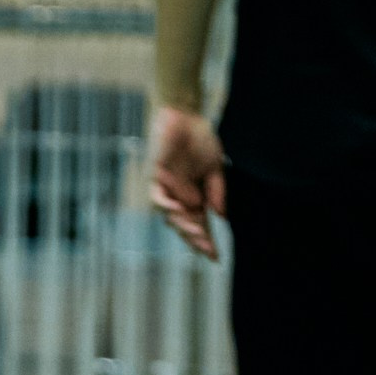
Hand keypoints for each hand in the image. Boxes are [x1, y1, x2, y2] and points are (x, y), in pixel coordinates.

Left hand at [150, 105, 226, 259]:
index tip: (216, 258)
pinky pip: (158, 197)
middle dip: (196, 239)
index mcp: (194, 198)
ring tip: (198, 233)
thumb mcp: (214, 168)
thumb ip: (216, 191)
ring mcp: (166, 190)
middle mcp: (179, 198)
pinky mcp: (155, 177)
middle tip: (208, 249)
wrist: (185, 117)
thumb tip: (220, 215)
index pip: (199, 225)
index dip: (206, 242)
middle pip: (185, 226)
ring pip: (170, 216)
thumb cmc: (199, 141)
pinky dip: (168, 205)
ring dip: (184, 225)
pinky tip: (179, 211)